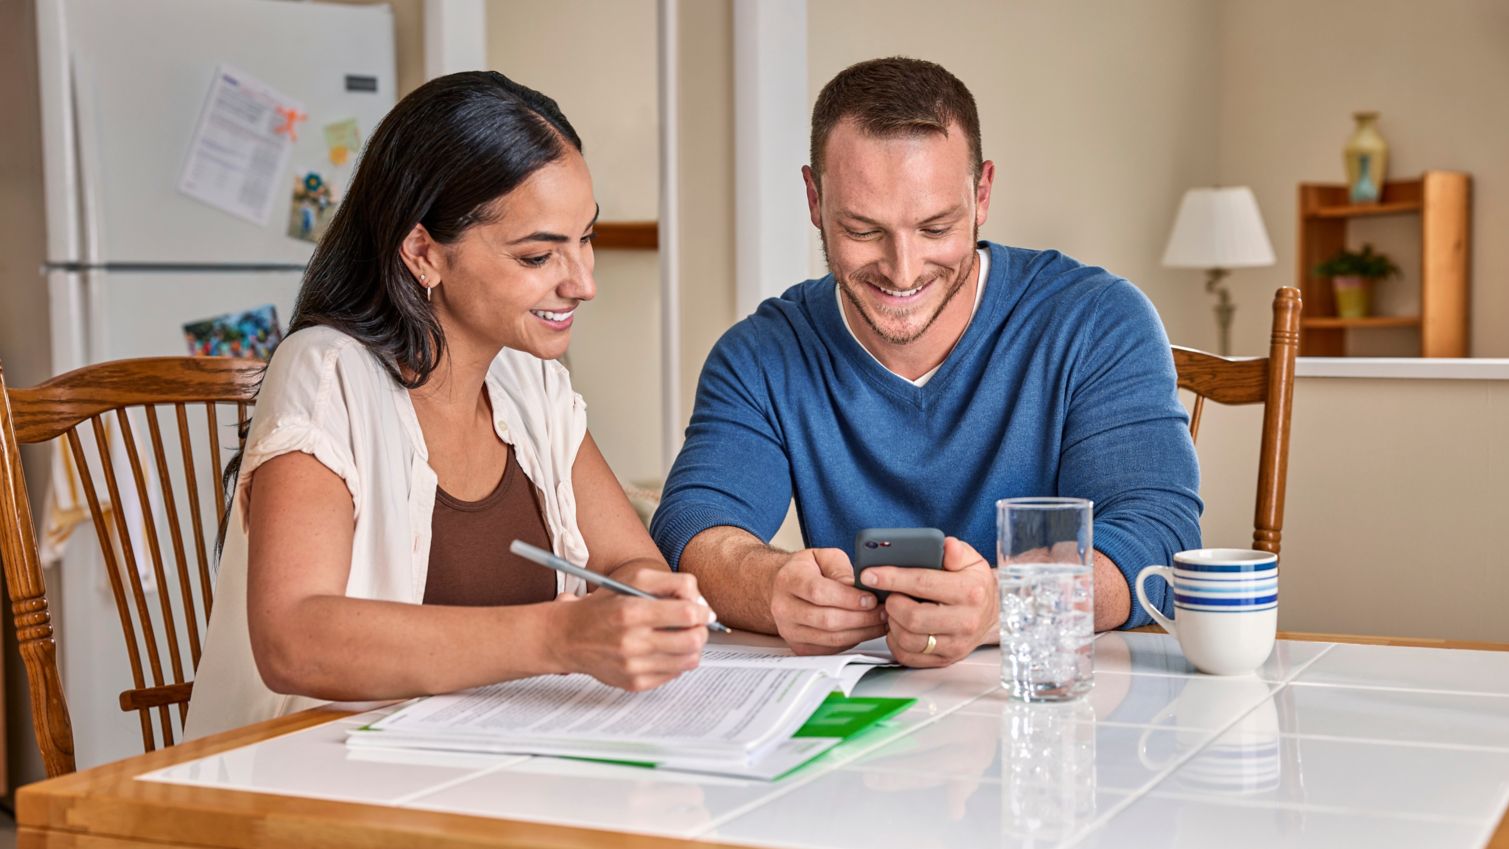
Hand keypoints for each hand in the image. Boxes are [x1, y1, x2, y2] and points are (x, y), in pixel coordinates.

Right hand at [548, 570, 709, 690]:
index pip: (687, 614)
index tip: (702, 610)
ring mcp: (633, 666)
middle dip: (701, 630)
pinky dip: (676, 661)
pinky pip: (674, 674)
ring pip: (689, 660)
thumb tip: (701, 602)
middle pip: (693, 640)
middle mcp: (632, 642)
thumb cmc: (603, 606)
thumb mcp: (634, 579)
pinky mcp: (635, 682)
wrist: (569, 637)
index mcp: (632, 611)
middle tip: (696, 624)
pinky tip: (664, 649)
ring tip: (682, 636)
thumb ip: (672, 583)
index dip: (702, 611)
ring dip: (692, 646)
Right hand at [770, 548, 885, 654]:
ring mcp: (790, 630)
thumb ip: (840, 569)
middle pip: (826, 619)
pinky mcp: (800, 647)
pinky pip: (831, 649)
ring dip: (861, 632)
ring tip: (880, 622)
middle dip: (861, 617)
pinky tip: (866, 630)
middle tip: (883, 612)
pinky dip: (853, 641)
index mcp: (789, 580)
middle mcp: (784, 607)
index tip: (871, 599)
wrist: (783, 589)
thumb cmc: (806, 571)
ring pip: (831, 638)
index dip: (848, 598)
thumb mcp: (823, 557)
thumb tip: (858, 587)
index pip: (819, 592)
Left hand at [861, 537, 996, 666]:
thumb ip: (956, 551)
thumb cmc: (974, 585)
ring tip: (895, 610)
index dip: (892, 578)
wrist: (990, 613)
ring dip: (893, 623)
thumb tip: (947, 546)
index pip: (923, 583)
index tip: (870, 574)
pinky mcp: (945, 659)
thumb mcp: (971, 560)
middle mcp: (965, 621)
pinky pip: (909, 656)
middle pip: (913, 617)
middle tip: (889, 595)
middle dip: (892, 604)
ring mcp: (956, 644)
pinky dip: (896, 642)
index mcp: (969, 591)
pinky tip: (899, 627)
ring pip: (908, 640)